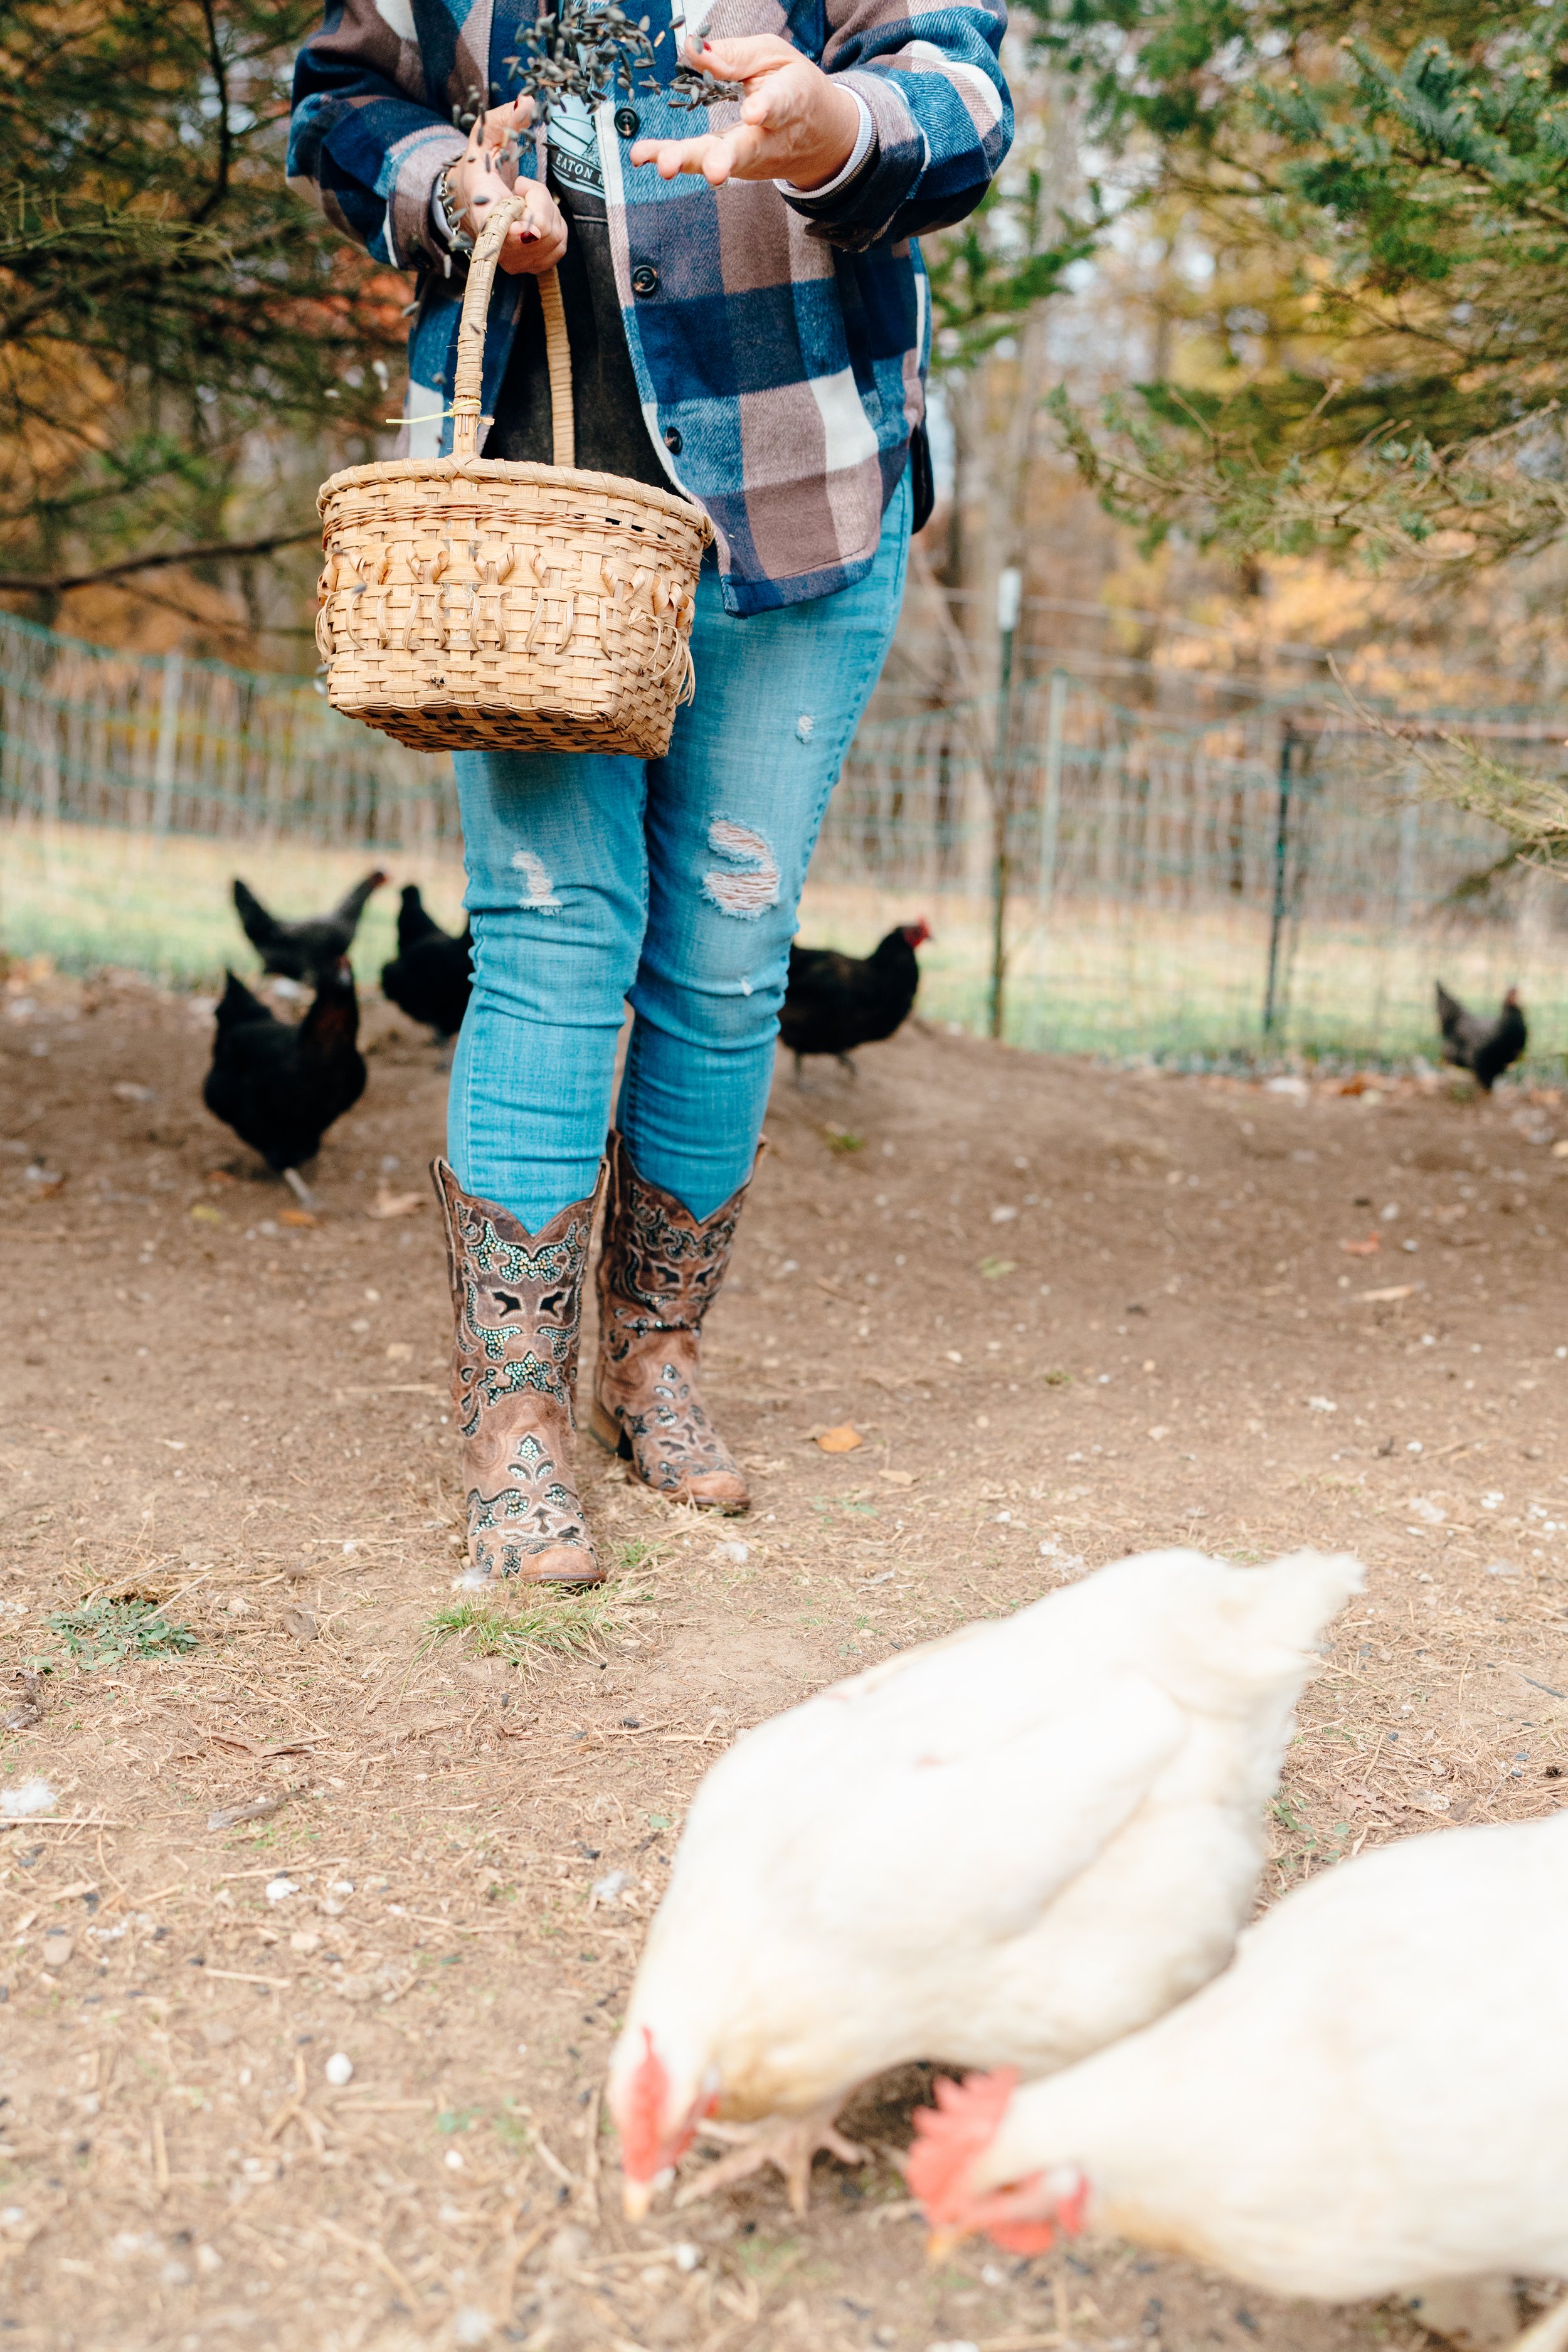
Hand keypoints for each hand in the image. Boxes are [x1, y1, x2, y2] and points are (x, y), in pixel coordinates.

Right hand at [446, 97, 567, 274]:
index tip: (523, 226)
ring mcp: (513, 260)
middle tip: (519, 187)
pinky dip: (554, 228)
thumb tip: (527, 101)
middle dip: (539, 198)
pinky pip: (560, 246)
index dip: (516, 228)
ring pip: (554, 235)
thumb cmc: (481, 166)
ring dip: (546, 211)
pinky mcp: (529, 267)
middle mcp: (496, 242)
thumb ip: (505, 119)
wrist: (472, 201)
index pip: (499, 228)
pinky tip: (534, 217)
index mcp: (481, 208)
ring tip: (523, 203)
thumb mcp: (486, 135)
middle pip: (541, 225)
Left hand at [630, 36, 860, 189]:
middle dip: (726, 159)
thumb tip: (693, 49)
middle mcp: (770, 139)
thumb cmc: (794, 87)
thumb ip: (736, 55)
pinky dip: (671, 157)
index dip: (766, 109)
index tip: (752, 113)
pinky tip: (642, 155)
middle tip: (714, 170)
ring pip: (718, 163)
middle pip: (746, 149)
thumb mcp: (774, 57)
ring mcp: (750, 159)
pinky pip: (699, 162)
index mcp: (791, 101)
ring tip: (663, 164)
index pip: (780, 105)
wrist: (820, 137)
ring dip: (689, 163)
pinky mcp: (731, 167)